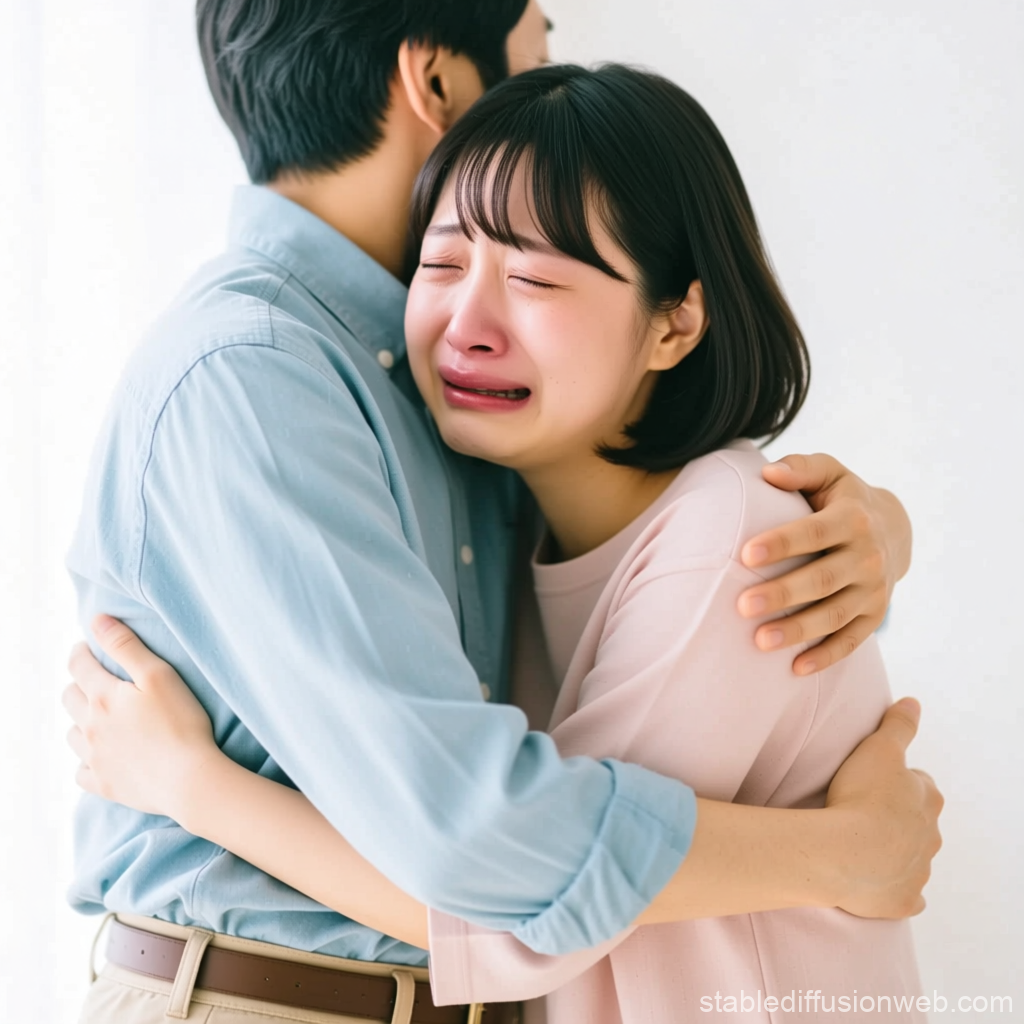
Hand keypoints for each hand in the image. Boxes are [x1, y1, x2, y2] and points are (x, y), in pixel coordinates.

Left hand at [63, 615, 220, 819]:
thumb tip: (97, 620)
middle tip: (99, 680)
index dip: (81, 651)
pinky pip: (81, 770)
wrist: (189, 779)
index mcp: (103, 697)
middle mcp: (89, 727)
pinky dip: (87, 760)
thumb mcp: (159, 675)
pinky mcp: (103, 784)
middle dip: (79, 683)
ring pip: (72, 734)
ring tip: (101, 718)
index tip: (87, 646)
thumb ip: (126, 646)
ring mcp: (94, 758)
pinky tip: (102, 755)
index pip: (78, 665)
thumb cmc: (181, 723)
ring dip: (81, 720)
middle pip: (69, 697)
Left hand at [738, 453, 912, 674]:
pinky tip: (795, 668)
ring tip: (759, 641)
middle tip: (742, 605)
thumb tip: (768, 472)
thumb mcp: (829, 472)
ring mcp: (875, 589)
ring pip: (835, 614)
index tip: (745, 555)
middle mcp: (869, 555)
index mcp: (853, 518)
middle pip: (823, 579)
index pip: (815, 532)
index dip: (781, 544)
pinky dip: (826, 656)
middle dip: (783, 593)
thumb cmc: (842, 497)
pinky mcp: (876, 615)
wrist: (893, 527)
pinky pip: (852, 640)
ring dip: (799, 630)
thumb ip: (800, 469)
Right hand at [825, 698, 942, 917]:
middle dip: (896, 817)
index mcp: (928, 799)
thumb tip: (913, 702)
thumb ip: (898, 724)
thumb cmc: (861, 796)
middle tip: (861, 810)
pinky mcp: (902, 900)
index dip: (894, 780)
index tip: (872, 781)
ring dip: (892, 850)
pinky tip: (875, 882)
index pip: (918, 783)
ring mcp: (918, 870)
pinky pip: (904, 895)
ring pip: (911, 857)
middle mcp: (931, 836)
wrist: (846, 852)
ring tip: (859, 842)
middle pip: (916, 822)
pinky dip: (893, 889)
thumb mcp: (879, 747)